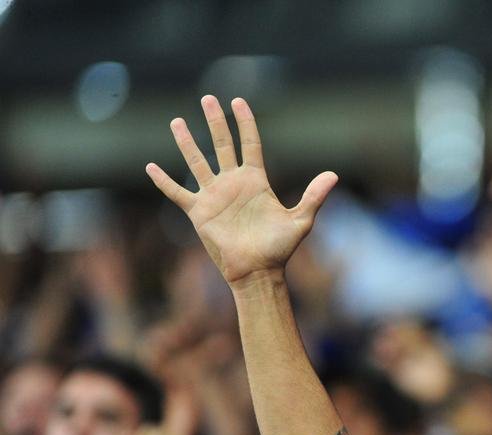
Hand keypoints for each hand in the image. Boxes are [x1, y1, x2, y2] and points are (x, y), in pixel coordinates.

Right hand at [147, 95, 337, 285]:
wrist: (257, 272)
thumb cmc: (279, 249)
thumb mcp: (301, 220)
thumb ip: (314, 196)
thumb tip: (333, 174)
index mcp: (256, 182)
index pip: (250, 144)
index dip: (245, 123)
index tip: (239, 101)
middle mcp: (233, 184)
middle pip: (221, 145)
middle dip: (215, 122)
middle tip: (207, 98)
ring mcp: (214, 196)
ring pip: (197, 162)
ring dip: (187, 142)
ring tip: (178, 121)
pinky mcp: (199, 212)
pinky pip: (177, 193)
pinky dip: (163, 181)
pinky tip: (150, 167)